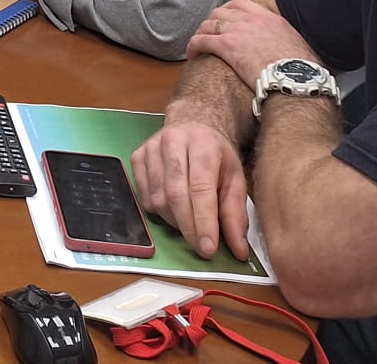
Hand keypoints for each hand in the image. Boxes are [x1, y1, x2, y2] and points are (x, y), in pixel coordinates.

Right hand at [132, 120, 252, 261]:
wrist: (194, 125)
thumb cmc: (217, 156)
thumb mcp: (236, 180)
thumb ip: (236, 214)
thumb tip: (238, 251)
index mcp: (204, 143)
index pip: (201, 188)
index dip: (204, 221)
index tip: (208, 249)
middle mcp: (173, 141)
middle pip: (176, 194)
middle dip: (189, 228)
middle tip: (200, 248)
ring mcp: (151, 148)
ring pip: (158, 198)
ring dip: (175, 222)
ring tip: (191, 224)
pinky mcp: (137, 157)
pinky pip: (144, 197)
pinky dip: (160, 212)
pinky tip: (174, 210)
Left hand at [188, 0, 318, 86]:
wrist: (297, 78)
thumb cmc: (302, 71)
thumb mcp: (299, 48)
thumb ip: (288, 43)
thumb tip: (293, 53)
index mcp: (270, 18)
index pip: (242, 3)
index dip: (229, 10)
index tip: (225, 18)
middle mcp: (251, 19)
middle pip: (221, 12)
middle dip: (212, 21)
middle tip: (209, 33)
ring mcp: (237, 30)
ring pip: (208, 24)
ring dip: (201, 33)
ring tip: (198, 44)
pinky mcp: (226, 45)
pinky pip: (201, 40)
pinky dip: (193, 45)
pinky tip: (192, 54)